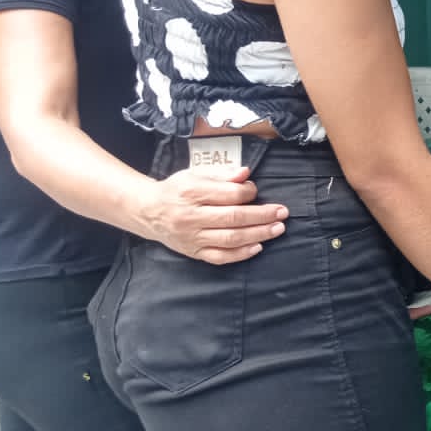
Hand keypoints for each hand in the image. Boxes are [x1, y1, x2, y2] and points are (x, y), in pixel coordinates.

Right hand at [140, 167, 288, 264]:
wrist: (148, 212)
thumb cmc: (177, 190)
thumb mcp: (195, 174)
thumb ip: (222, 174)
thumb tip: (246, 174)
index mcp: (191, 193)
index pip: (228, 195)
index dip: (248, 193)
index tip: (256, 191)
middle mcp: (191, 217)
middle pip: (233, 218)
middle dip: (262, 216)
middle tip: (282, 213)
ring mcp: (192, 238)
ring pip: (230, 239)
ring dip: (258, 234)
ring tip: (277, 229)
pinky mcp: (193, 252)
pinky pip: (219, 257)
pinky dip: (240, 254)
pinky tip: (257, 247)